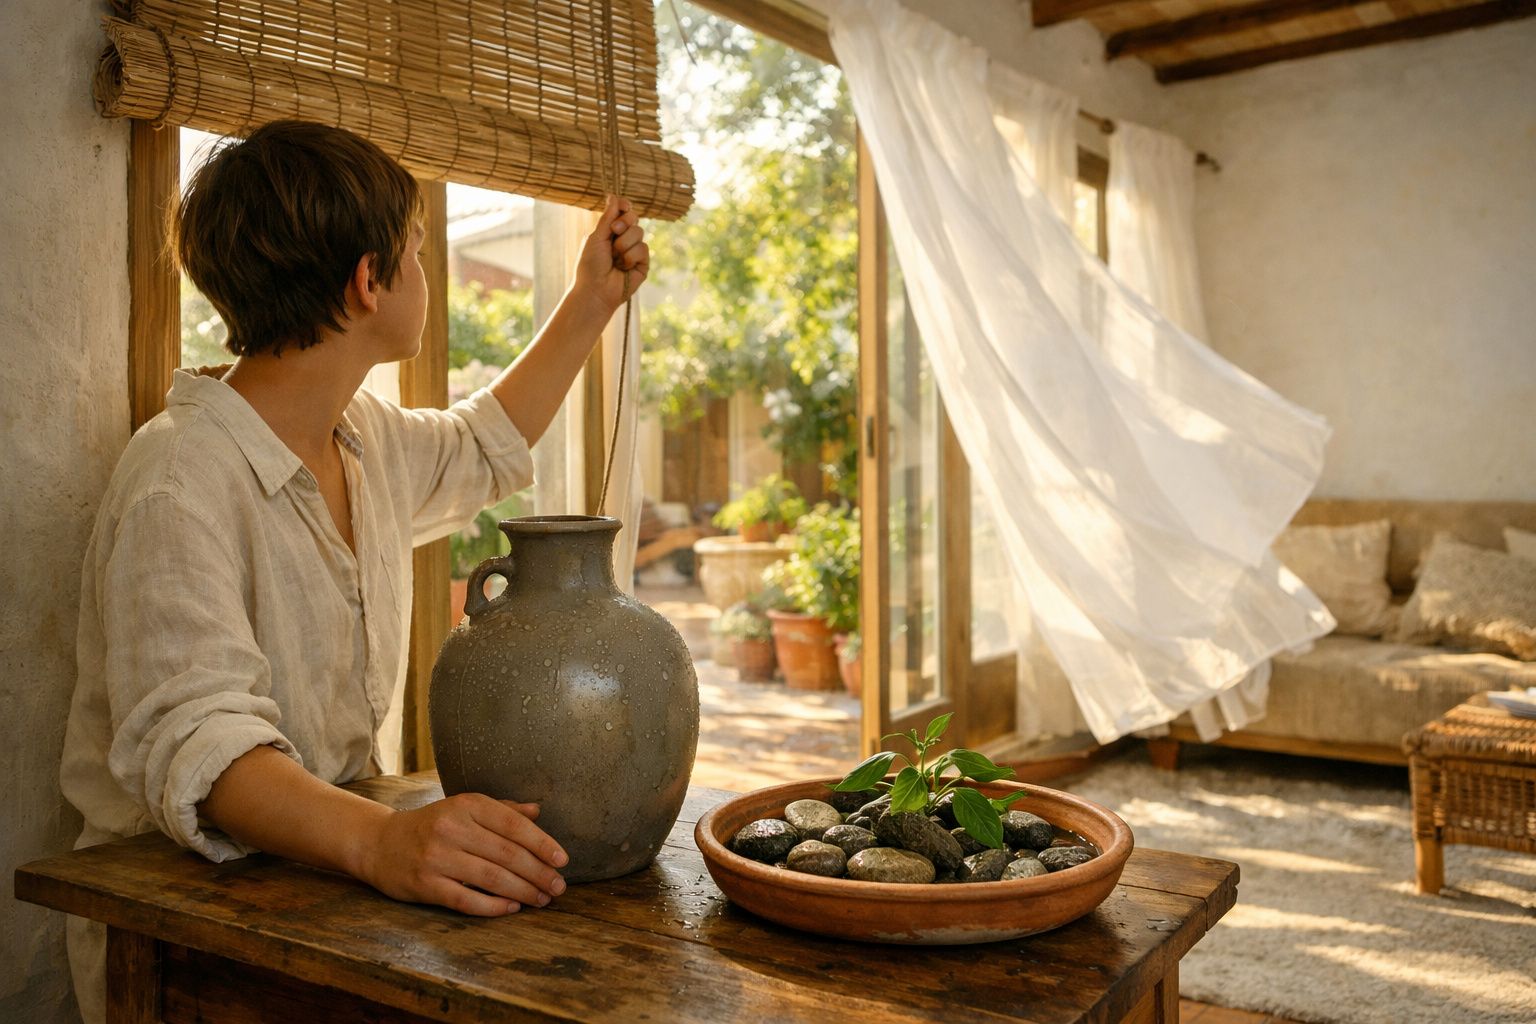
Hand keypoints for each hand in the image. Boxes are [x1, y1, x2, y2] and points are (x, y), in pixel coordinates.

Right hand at [355, 793, 568, 915]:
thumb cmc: (433, 825)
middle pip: (506, 854)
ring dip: (523, 891)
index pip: (513, 825)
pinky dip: (494, 906)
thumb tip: (538, 811)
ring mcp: (436, 857)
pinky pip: (467, 899)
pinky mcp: (425, 885)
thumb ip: (502, 810)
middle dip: (538, 873)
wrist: (379, 843)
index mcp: (466, 805)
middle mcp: (451, 828)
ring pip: (491, 878)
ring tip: (543, 899)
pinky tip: (513, 908)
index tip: (562, 860)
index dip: (542, 843)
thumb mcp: (464, 808)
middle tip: (559, 886)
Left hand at [574, 195, 649, 313]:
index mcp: (610, 231)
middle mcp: (623, 239)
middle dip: (623, 223)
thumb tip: (613, 196)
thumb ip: (607, 217)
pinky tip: (623, 267)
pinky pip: (643, 248)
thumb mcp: (596, 237)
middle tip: (614, 232)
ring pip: (639, 232)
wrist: (596, 290)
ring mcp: (634, 251)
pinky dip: (631, 256)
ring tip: (614, 258)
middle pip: (634, 217)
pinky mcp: (643, 264)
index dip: (624, 206)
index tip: (622, 207)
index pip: (623, 211)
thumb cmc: (590, 266)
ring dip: (624, 244)